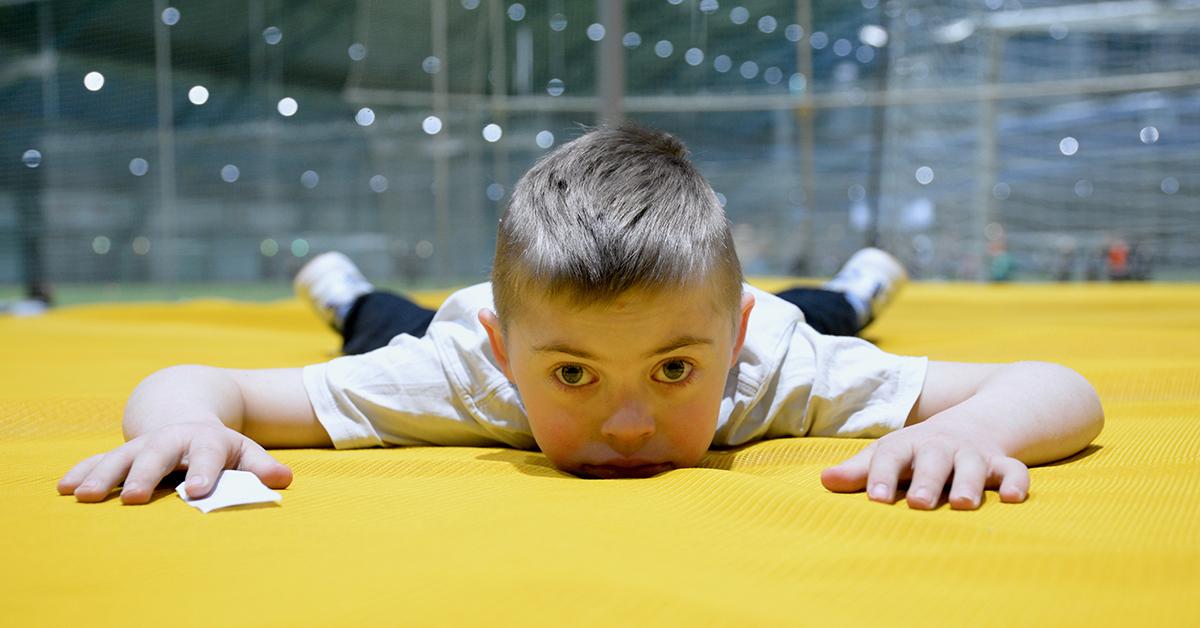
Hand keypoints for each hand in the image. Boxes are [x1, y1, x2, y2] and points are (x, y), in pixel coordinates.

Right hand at [57, 422, 292, 504]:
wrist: (185, 412)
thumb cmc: (219, 446)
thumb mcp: (242, 452)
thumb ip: (261, 466)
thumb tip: (285, 479)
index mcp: (206, 440)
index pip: (207, 454)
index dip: (205, 471)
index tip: (200, 491)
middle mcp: (171, 440)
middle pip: (157, 455)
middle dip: (144, 475)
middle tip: (132, 498)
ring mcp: (143, 445)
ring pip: (121, 457)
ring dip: (102, 476)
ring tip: (83, 496)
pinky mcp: (121, 454)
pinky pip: (98, 461)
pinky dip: (81, 472)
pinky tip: (63, 487)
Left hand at [820, 418, 1029, 509]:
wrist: (980, 418)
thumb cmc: (922, 448)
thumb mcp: (892, 453)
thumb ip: (861, 470)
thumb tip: (824, 481)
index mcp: (908, 445)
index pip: (889, 456)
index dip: (880, 475)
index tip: (873, 498)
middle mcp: (941, 448)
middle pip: (932, 461)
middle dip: (925, 481)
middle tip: (917, 503)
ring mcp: (974, 455)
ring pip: (972, 466)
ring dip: (968, 483)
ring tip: (961, 503)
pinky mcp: (1003, 463)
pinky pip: (1015, 470)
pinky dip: (1017, 481)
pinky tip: (1015, 498)